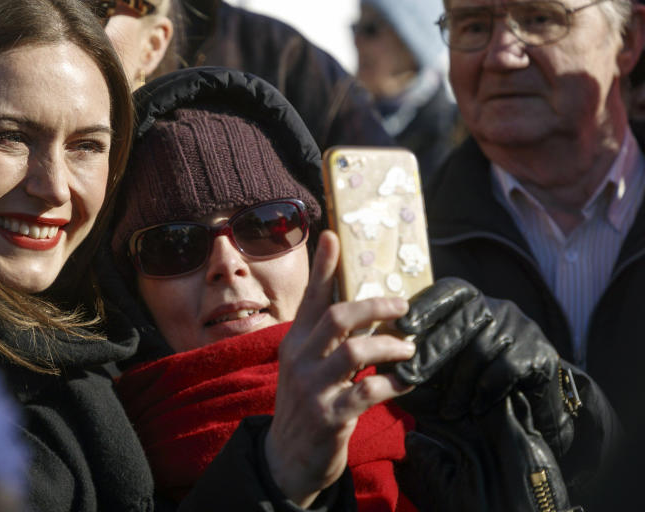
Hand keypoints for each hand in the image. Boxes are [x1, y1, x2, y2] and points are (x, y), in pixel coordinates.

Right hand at [264, 230, 415, 506]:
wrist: (287, 459)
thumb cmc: (304, 405)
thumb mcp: (305, 366)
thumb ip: (325, 338)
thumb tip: (358, 308)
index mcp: (294, 343)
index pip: (311, 299)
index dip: (322, 268)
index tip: (333, 236)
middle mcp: (299, 360)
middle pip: (336, 317)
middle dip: (375, 307)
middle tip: (402, 307)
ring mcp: (313, 389)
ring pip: (354, 351)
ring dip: (389, 346)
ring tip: (409, 349)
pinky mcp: (330, 417)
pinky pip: (367, 392)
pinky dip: (392, 384)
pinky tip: (405, 382)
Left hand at [392, 278, 575, 456]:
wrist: (533, 399)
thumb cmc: (475, 375)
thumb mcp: (448, 357)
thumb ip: (421, 350)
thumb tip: (384, 357)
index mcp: (471, 300)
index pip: (446, 292)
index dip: (425, 306)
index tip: (403, 326)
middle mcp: (497, 307)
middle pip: (460, 323)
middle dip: (432, 352)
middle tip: (408, 378)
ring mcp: (520, 327)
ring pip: (480, 349)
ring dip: (459, 383)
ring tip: (446, 410)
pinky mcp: (538, 352)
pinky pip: (505, 369)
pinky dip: (485, 391)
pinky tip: (475, 408)